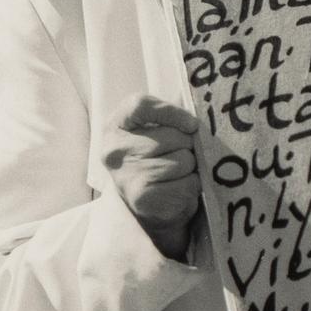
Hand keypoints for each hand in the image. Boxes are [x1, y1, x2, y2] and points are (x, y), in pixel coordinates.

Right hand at [101, 96, 200, 261]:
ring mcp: (127, 175)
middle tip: (177, 155)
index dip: (171, 111)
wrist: (146, 205)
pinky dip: (191, 185)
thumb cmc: (154, 157)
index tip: (191, 124)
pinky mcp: (143, 198)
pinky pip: (188, 183)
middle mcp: (114, 150)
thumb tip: (195, 125)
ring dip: (190, 167)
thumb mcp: (152, 129)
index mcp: (115, 126)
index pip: (140, 105)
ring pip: (184, 160)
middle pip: (173, 136)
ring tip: (176, 172)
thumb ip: (168, 116)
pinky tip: (177, 187)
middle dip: (186, 145)